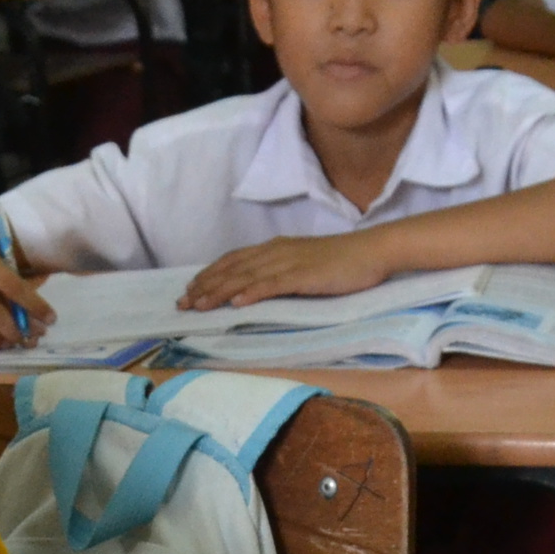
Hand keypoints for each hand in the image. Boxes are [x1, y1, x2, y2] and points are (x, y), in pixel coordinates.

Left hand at [181, 232, 390, 309]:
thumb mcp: (304, 265)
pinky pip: (272, 284)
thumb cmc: (342, 262)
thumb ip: (280, 274)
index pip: (233, 260)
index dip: (209, 275)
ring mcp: (289, 262)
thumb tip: (257, 289)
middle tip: (182, 303)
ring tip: (199, 305)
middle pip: (232, 268)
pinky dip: (252, 293)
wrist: (372, 252)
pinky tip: (236, 304)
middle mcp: (276, 251)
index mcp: (275, 248)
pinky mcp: (304, 275)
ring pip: (245, 276)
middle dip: (205, 286)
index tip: (190, 290)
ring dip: (219, 291)